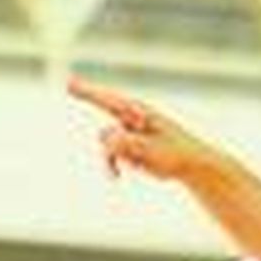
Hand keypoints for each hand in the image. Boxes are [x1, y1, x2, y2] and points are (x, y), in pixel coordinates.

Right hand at [67, 76, 227, 180]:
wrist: (191, 165)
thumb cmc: (177, 152)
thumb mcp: (154, 149)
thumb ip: (130, 143)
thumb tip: (105, 137)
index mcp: (138, 112)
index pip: (108, 101)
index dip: (88, 92)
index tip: (69, 84)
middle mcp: (129, 120)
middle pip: (106, 134)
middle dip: (117, 148)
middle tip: (133, 149)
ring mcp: (126, 134)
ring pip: (106, 148)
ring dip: (118, 160)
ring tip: (143, 166)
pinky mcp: (126, 148)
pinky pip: (110, 157)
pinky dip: (114, 166)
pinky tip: (120, 176)